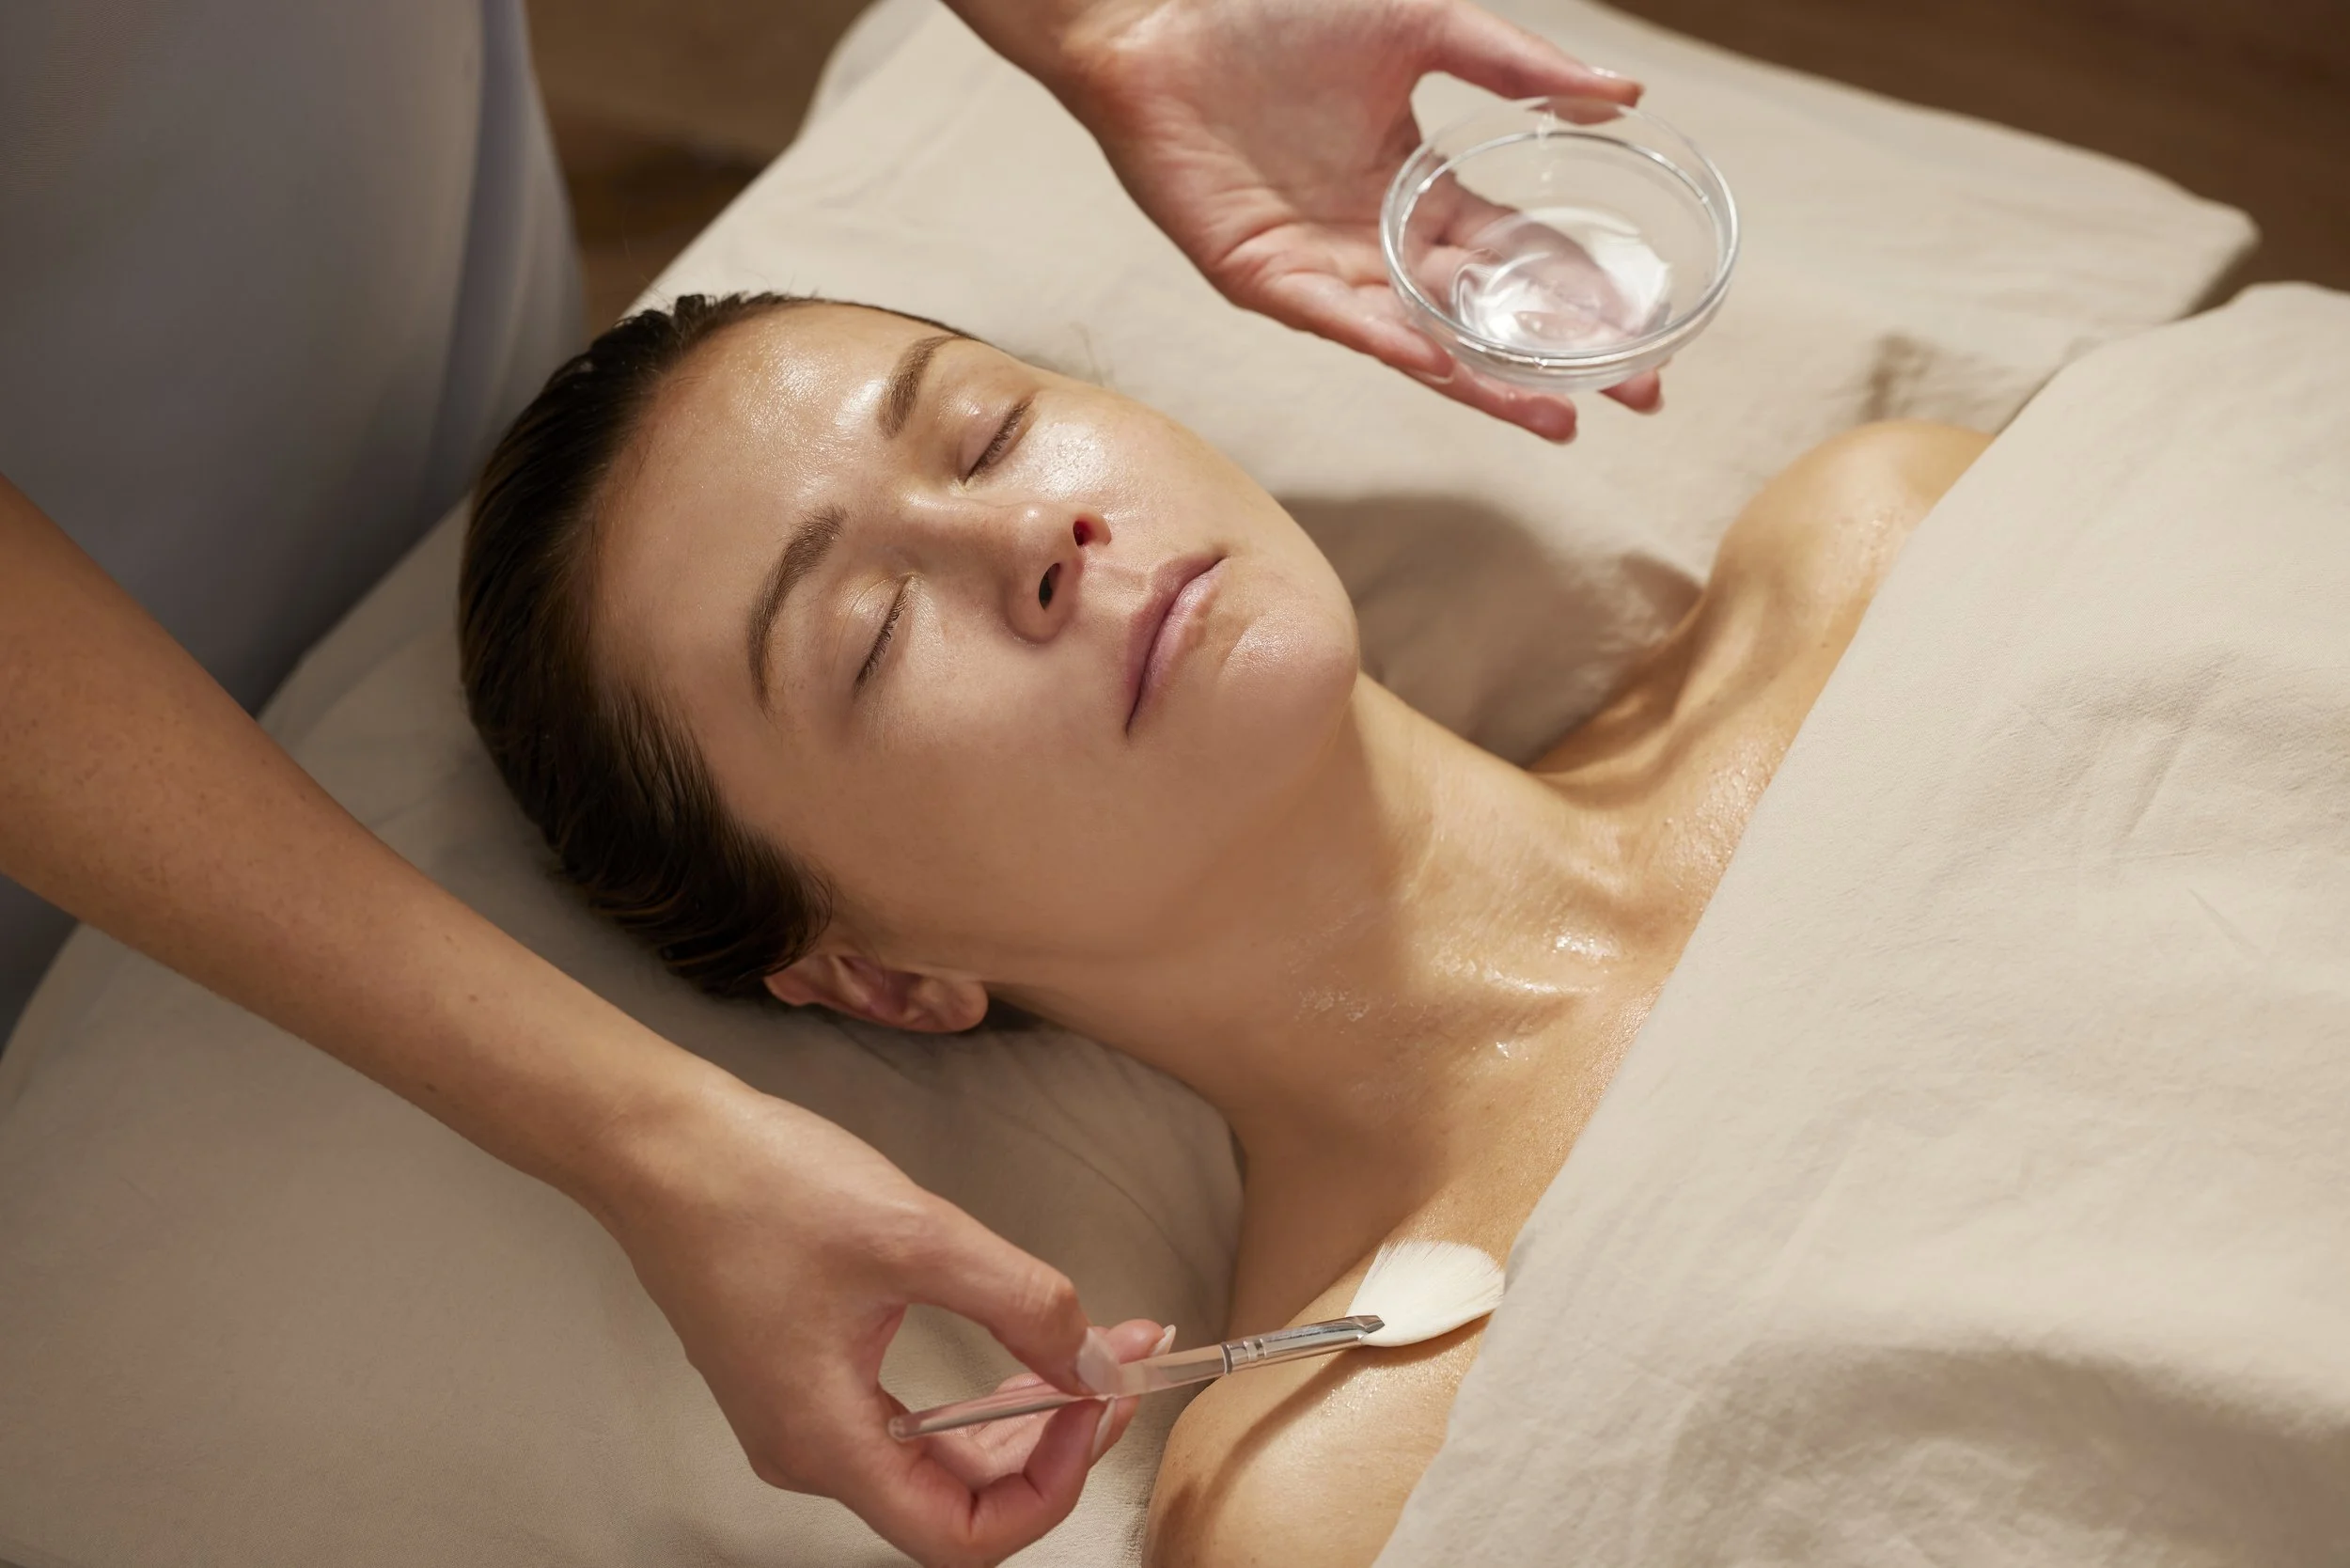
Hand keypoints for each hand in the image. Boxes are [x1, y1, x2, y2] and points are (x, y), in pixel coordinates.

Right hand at [588, 1073, 1165, 1566]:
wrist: (657, 1141)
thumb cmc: (754, 1186)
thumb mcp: (914, 1234)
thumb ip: (1019, 1302)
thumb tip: (1090, 1358)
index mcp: (825, 1442)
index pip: (963, 1536)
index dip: (1050, 1485)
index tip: (1095, 1404)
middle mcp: (810, 1449)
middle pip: (960, 1500)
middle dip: (1056, 1439)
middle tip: (1117, 1367)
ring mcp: (803, 1413)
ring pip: (939, 1458)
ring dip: (1023, 1412)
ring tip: (1090, 1348)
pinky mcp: (805, 1373)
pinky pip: (910, 1417)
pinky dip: (975, 1389)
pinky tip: (1018, 1340)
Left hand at [1051, 0, 1663, 439]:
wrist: (1163, 20)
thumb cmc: (1279, 16)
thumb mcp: (1425, 27)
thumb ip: (1518, 68)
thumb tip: (1627, 98)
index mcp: (1423, 192)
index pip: (1523, 258)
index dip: (1586, 295)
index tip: (1651, 334)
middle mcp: (1383, 245)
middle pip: (1489, 315)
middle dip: (1563, 358)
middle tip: (1641, 395)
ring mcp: (1326, 270)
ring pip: (1422, 340)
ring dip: (1489, 379)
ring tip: (1558, 416)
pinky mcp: (1265, 278)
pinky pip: (1339, 319)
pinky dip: (1391, 340)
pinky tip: (1445, 363)